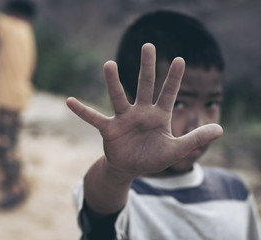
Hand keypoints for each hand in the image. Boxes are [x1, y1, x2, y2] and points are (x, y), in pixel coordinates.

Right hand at [67, 43, 222, 178]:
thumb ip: (195, 138)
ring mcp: (123, 119)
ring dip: (113, 82)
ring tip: (109, 63)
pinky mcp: (109, 129)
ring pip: (118, 96)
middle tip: (148, 45)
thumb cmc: (152, 157)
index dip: (174, 78)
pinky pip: (93, 118)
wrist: (130, 168)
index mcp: (158, 116)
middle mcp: (140, 112)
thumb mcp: (176, 150)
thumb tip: (220, 128)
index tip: (180, 59)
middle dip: (148, 66)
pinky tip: (69, 101)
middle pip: (145, 85)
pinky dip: (82, 111)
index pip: (168, 93)